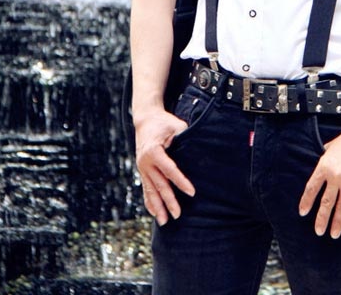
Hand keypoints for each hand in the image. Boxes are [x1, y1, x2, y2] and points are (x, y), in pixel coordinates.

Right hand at [134, 108, 195, 225]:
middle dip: (169, 201)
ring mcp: (142, 168)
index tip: (192, 192)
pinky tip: (154, 213)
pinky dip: (149, 202)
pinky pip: (146, 189)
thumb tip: (198, 152)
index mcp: (154, 151)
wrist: (145, 119)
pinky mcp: (142, 171)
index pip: (169, 170)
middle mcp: (145, 162)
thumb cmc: (164, 122)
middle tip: (178, 215)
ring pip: (151, 191)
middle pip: (159, 184)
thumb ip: (184, 139)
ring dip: (157, 207)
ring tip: (164, 222)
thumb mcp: (176, 126)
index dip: (181, 181)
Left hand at [298, 123, 340, 238]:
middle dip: (321, 219)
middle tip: (318, 231)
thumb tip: (319, 165)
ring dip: (337, 222)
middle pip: (326, 202)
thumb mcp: (331, 146)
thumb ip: (324, 158)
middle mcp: (335, 176)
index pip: (312, 188)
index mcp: (324, 165)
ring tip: (334, 234)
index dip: (307, 202)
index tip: (303, 213)